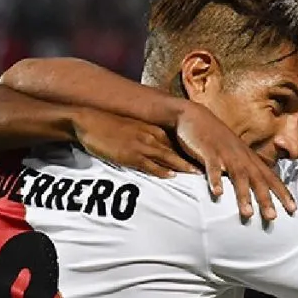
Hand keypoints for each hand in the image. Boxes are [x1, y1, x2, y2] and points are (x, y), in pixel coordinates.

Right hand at [74, 107, 199, 178]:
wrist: (89, 120)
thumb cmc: (110, 125)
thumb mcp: (134, 128)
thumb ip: (147, 136)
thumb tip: (159, 148)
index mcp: (153, 130)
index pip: (178, 143)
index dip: (193, 152)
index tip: (207, 158)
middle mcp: (151, 137)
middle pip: (178, 151)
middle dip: (195, 160)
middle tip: (209, 167)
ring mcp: (141, 146)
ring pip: (168, 158)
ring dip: (184, 167)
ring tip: (199, 175)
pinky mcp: (130, 155)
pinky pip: (149, 165)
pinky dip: (162, 171)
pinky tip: (172, 176)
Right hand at [172, 103, 296, 220]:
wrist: (194, 116)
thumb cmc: (216, 139)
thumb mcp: (235, 154)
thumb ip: (244, 170)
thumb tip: (254, 190)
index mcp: (249, 159)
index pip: (271, 178)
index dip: (283, 193)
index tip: (294, 210)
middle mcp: (241, 156)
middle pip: (258, 180)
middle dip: (266, 199)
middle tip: (273, 218)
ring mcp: (225, 153)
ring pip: (238, 176)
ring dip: (243, 195)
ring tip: (248, 214)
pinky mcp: (208, 150)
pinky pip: (212, 166)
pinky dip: (215, 180)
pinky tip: (218, 194)